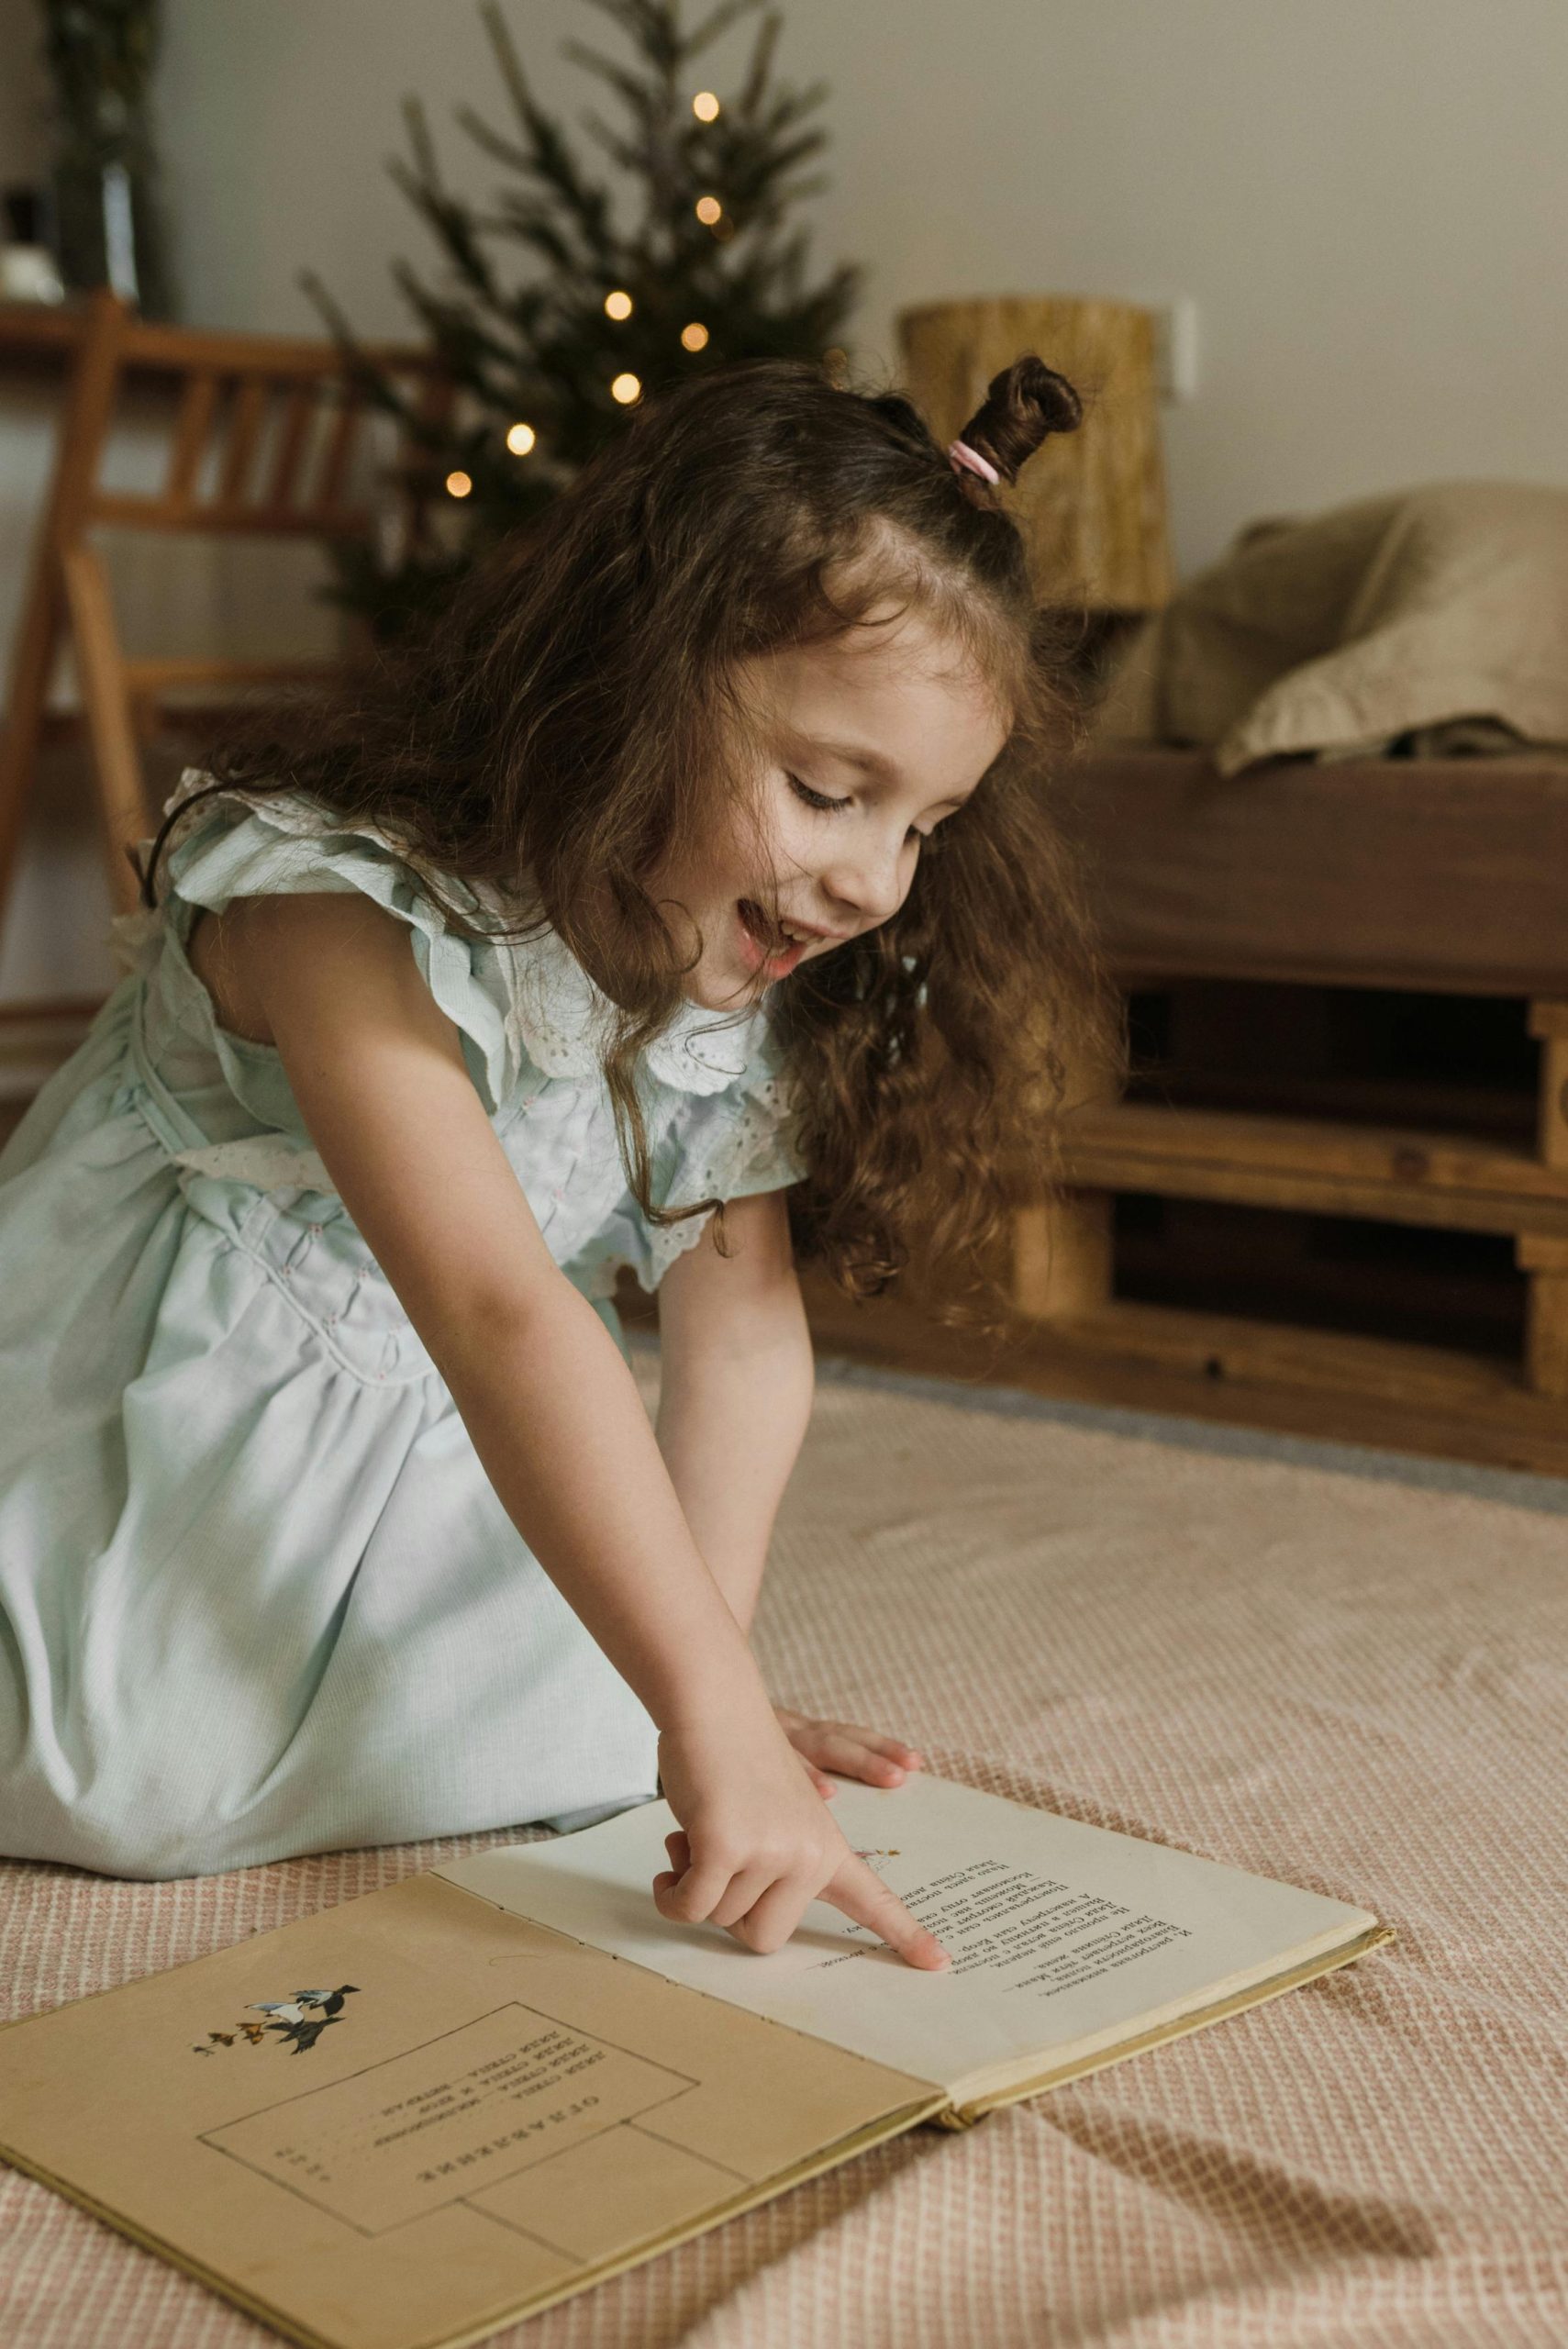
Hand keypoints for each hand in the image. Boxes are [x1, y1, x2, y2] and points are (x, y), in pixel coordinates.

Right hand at [652, 1708, 948, 1967]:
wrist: (714, 1703)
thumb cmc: (734, 1759)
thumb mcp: (773, 1815)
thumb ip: (776, 1860)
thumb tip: (744, 1912)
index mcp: (827, 1847)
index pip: (873, 1900)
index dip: (904, 1935)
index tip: (939, 1964)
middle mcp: (810, 1853)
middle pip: (763, 1936)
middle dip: (727, 1910)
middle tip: (715, 1861)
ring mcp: (772, 1850)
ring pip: (719, 1918)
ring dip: (692, 1884)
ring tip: (697, 1832)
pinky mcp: (727, 1846)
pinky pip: (690, 1906)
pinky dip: (670, 1893)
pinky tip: (674, 1849)